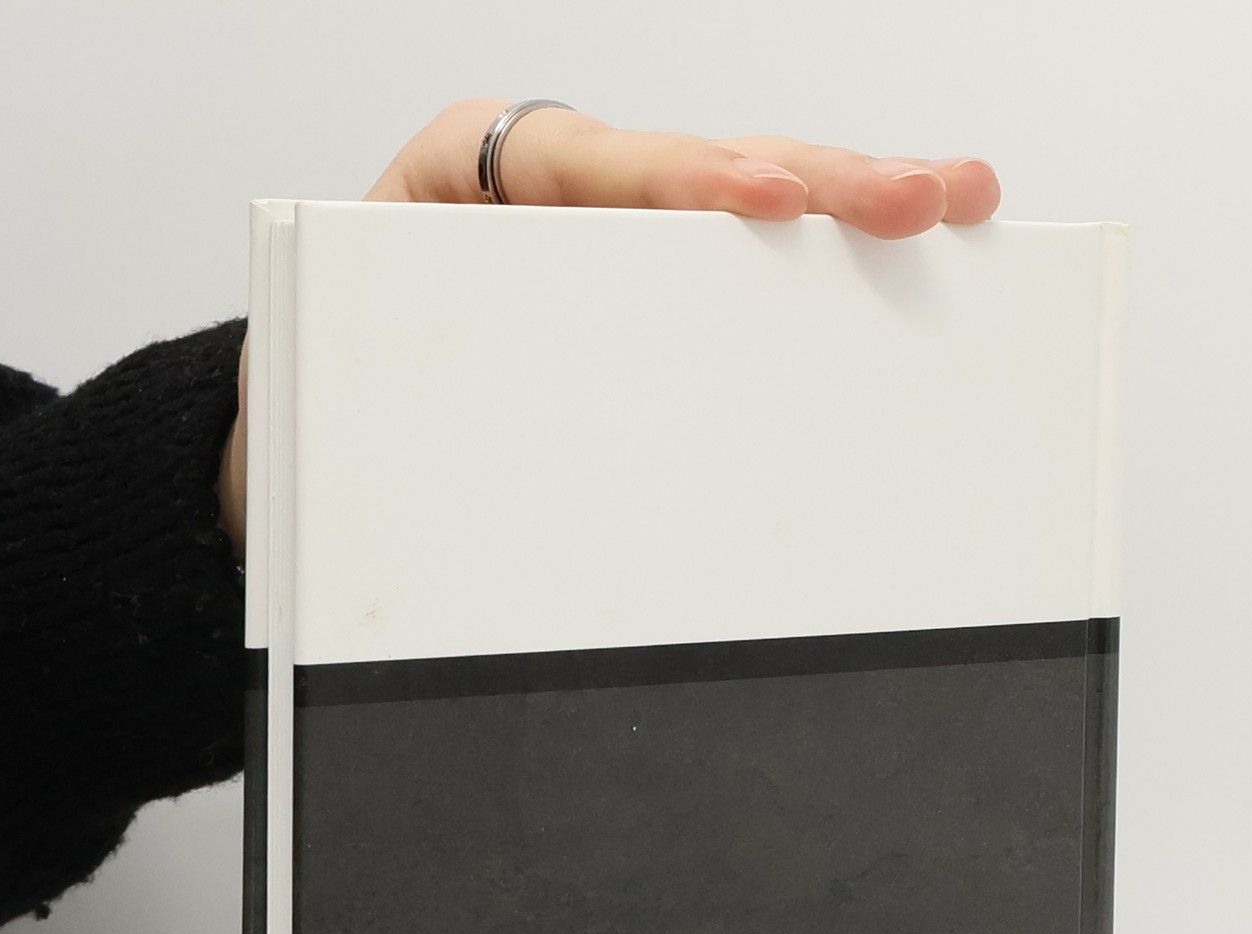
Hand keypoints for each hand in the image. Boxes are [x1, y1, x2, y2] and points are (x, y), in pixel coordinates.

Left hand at [217, 101, 1001, 552]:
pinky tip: (913, 242)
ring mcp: (604, 233)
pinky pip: (738, 262)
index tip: (761, 197)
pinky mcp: (646, 284)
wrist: (297, 438)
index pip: (579, 160)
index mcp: (457, 183)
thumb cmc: (321, 407)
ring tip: (954, 199)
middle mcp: (543, 191)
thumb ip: (411, 384)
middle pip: (691, 165)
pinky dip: (824, 257)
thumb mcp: (346, 387)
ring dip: (850, 201)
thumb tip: (516, 457)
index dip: (677, 174)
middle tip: (916, 198)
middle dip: (813, 177)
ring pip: (737, 201)